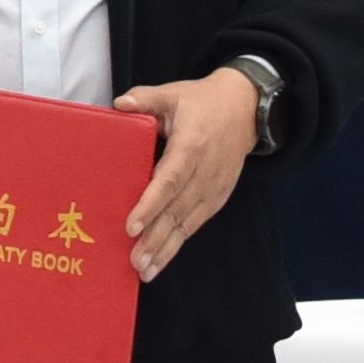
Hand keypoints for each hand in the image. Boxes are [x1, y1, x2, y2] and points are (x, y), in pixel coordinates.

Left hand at [118, 65, 264, 279]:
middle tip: (134, 260)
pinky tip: (161, 259)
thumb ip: (145, 98)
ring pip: (187, 223)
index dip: (151, 204)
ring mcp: (213, 187)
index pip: (169, 179)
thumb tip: (118, 104)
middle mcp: (205, 171)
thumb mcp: (173, 93)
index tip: (131, 225)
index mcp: (192, 144)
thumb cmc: (202, 102)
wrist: (244, 110)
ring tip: (145, 269)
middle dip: (156, 238)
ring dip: (166, 248)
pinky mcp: (217, 197)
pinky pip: (196, 223)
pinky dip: (178, 243)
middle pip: (177, 209)